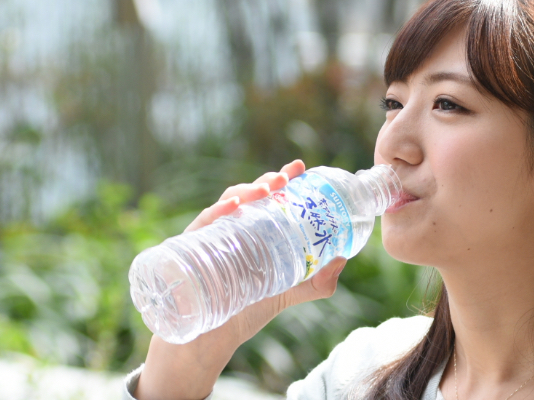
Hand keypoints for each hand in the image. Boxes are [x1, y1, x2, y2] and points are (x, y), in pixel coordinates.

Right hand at [184, 159, 347, 341]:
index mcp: (254, 230)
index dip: (283, 178)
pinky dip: (216, 212)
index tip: (300, 167)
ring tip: (267, 190)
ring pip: (226, 203)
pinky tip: (233, 207)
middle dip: (267, 181)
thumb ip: (317, 281)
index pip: (268, 197)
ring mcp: (211, 236)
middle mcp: (232, 227)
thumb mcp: (288, 292)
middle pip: (249, 195)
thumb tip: (342, 259)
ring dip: (247, 191)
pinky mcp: (191, 249)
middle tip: (286, 178)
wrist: (212, 339)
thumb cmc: (246, 309)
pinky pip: (202, 225)